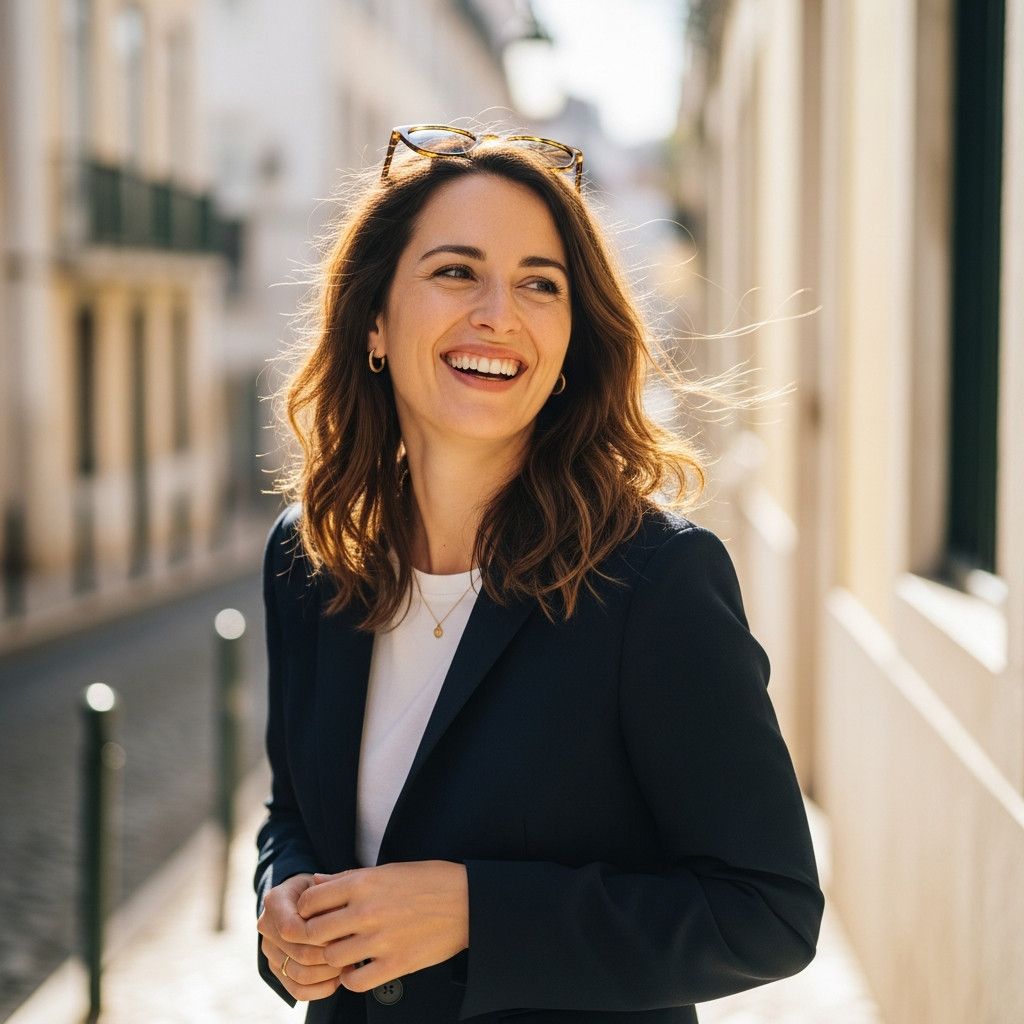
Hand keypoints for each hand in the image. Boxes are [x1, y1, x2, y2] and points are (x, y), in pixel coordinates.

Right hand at [257, 872, 342, 1000]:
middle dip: (330, 954)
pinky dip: (321, 989)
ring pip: (300, 975)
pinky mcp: (277, 969)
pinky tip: (338, 978)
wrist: (304, 896)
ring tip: (349, 963)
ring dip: (329, 973)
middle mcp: (266, 927)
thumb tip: (340, 915)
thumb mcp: (325, 882)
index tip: (343, 931)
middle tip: (353, 951)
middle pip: (299, 953)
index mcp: (275, 901)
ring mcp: (270, 951)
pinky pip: (298, 990)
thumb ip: (329, 894)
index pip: (291, 929)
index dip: (319, 934)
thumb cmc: (320, 888)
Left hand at [296, 860, 468, 992]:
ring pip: (331, 958)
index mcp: (364, 882)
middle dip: (311, 938)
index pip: (310, 900)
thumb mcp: (387, 870)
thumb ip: (348, 877)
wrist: (467, 901)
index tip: (310, 915)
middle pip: (313, 932)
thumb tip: (316, 881)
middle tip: (318, 940)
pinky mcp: (395, 964)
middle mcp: (366, 910)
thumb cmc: (429, 881)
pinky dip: (350, 979)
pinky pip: (356, 982)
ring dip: (331, 959)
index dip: (304, 910)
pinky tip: (356, 970)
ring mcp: (380, 940)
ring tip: (340, 954)